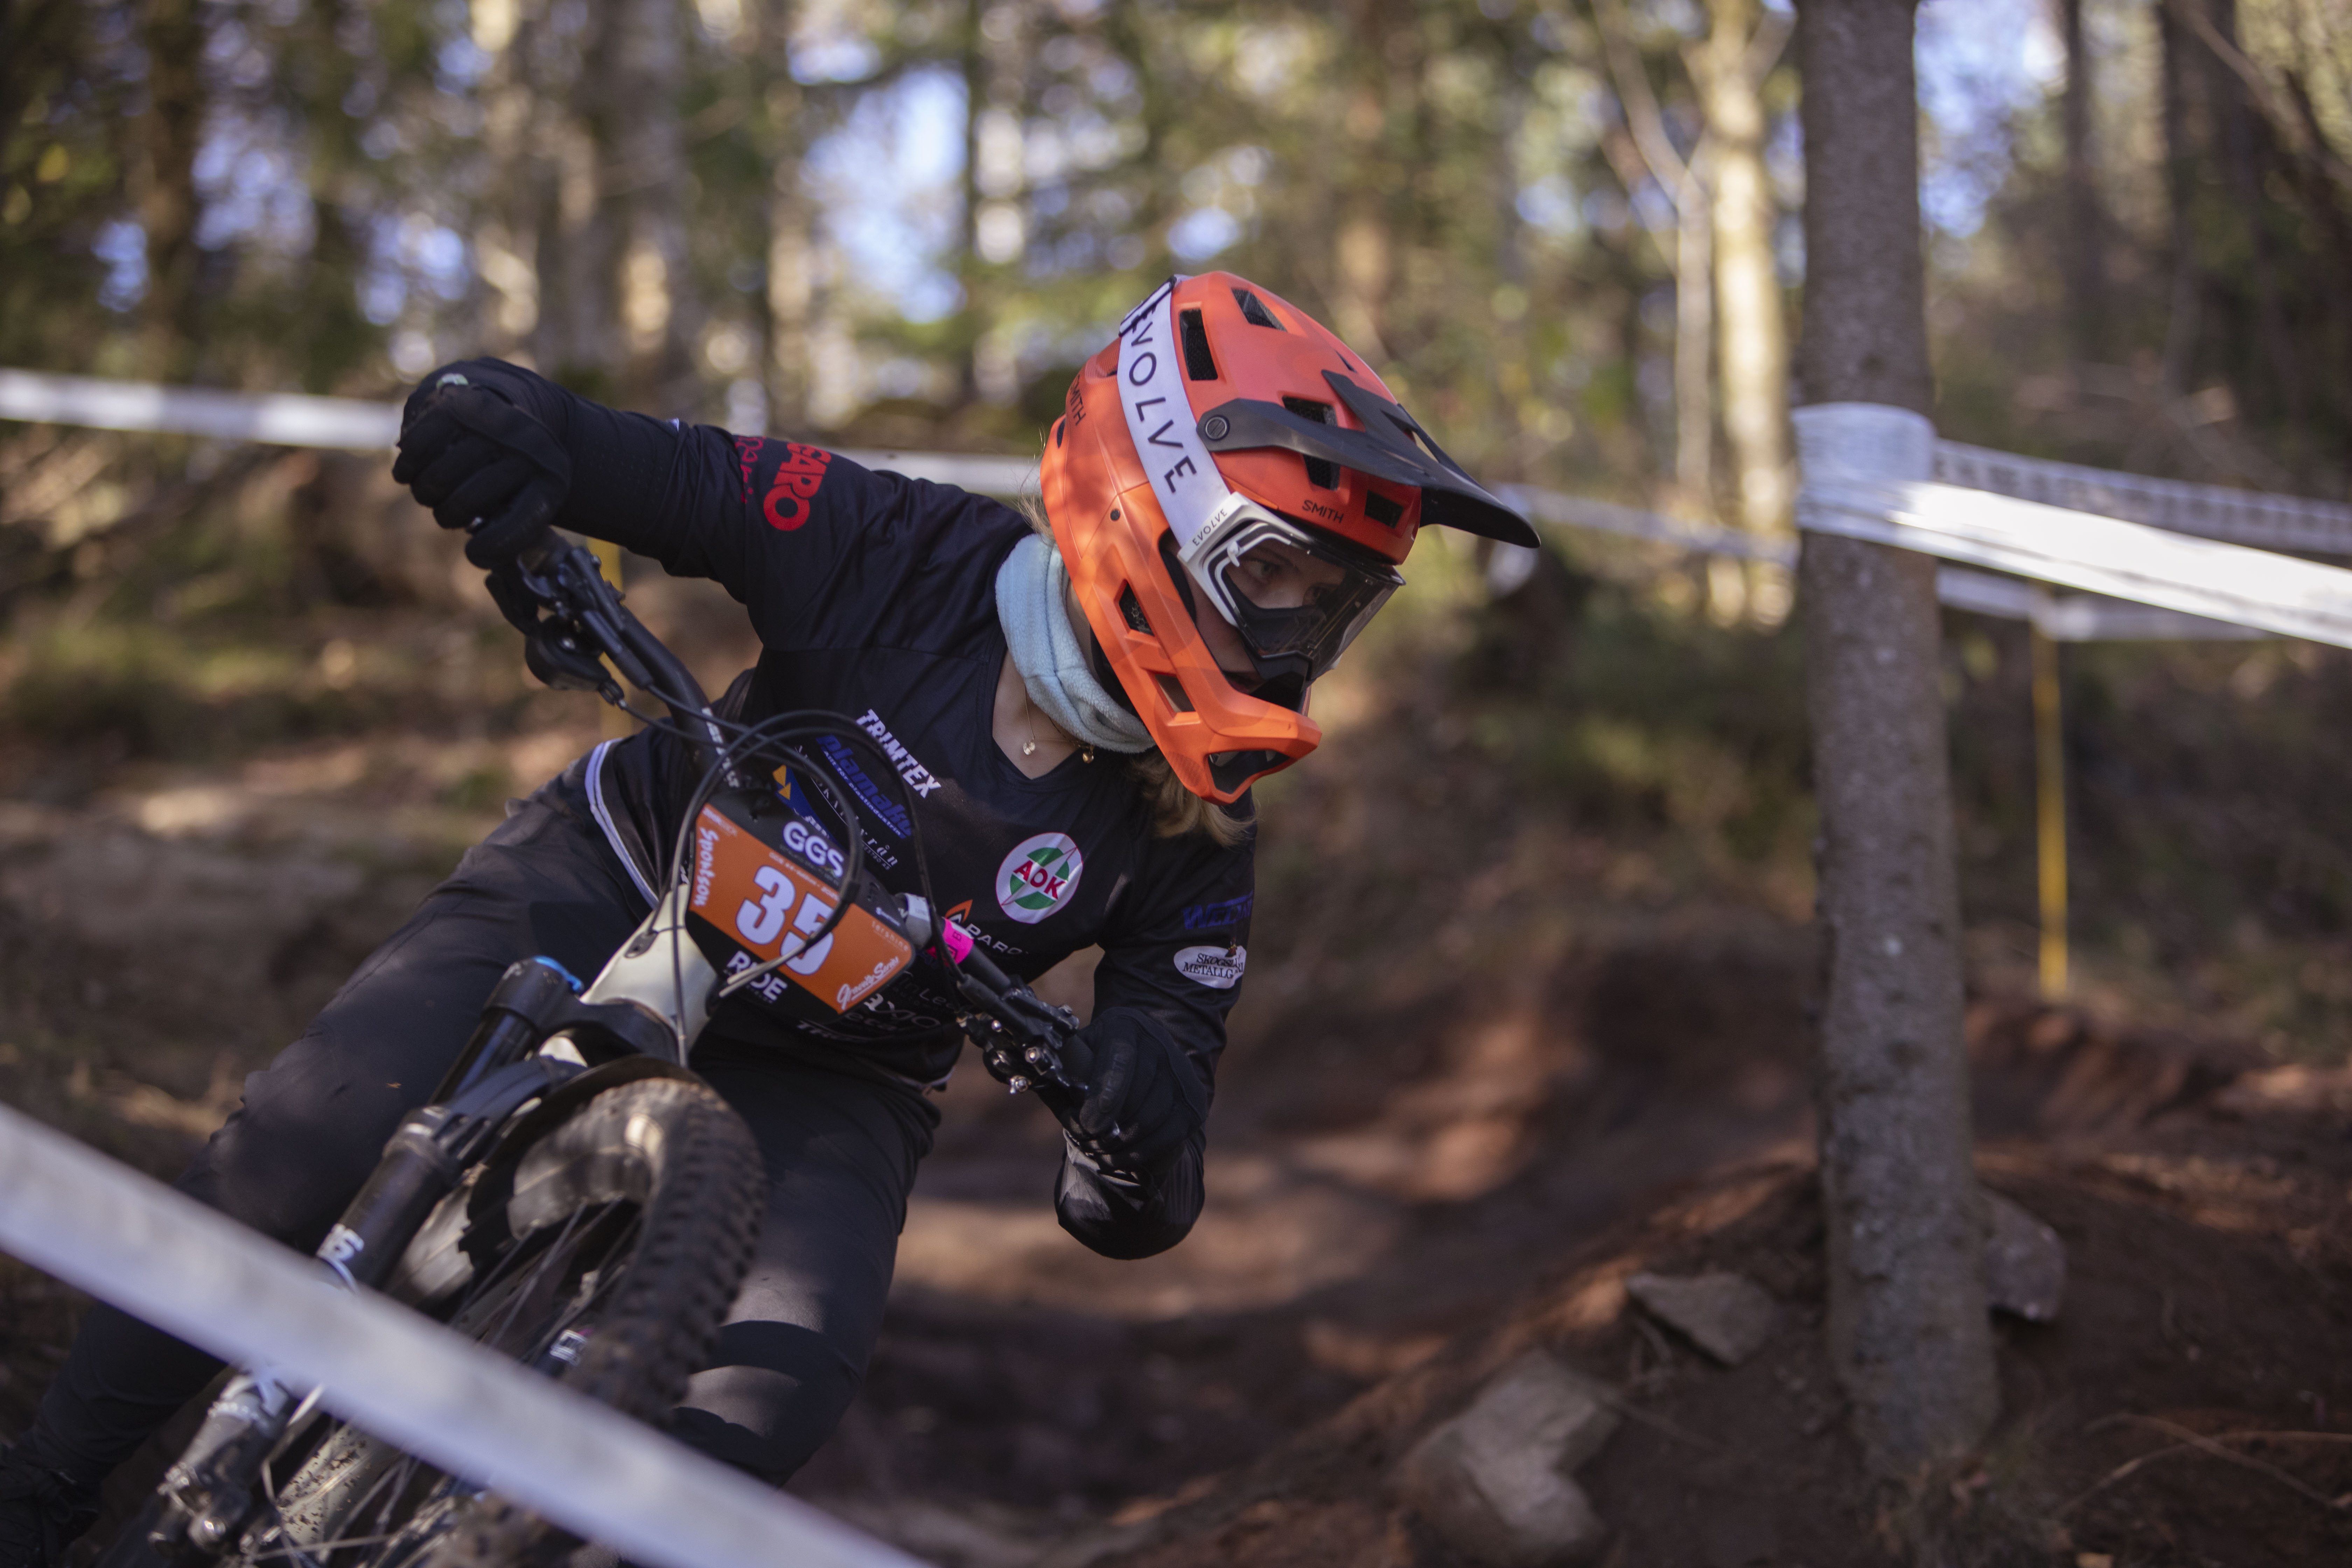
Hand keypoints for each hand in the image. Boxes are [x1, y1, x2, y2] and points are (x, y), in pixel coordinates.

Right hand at [392, 371, 571, 566]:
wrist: (505, 409)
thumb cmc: (512, 473)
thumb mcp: (527, 500)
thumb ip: (510, 532)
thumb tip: (483, 556)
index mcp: (551, 479)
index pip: (516, 528)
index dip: (490, 550)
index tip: (475, 553)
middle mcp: (526, 448)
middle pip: (464, 504)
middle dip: (448, 516)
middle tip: (449, 509)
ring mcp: (491, 423)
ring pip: (436, 480)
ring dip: (425, 494)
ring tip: (433, 490)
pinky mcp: (455, 404)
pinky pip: (415, 450)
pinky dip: (406, 469)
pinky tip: (410, 472)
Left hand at [1065, 1009, 1207, 1176]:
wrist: (1142, 1063)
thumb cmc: (1097, 1061)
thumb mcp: (1077, 1056)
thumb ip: (1064, 1067)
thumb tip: (1040, 1076)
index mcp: (1124, 1024)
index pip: (1119, 1059)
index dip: (1105, 1094)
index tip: (1088, 1124)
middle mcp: (1159, 1041)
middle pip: (1137, 1094)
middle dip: (1110, 1126)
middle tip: (1088, 1142)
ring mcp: (1181, 1071)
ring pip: (1152, 1117)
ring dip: (1124, 1143)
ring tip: (1101, 1150)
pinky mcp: (1194, 1101)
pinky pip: (1170, 1134)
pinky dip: (1144, 1152)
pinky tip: (1123, 1156)